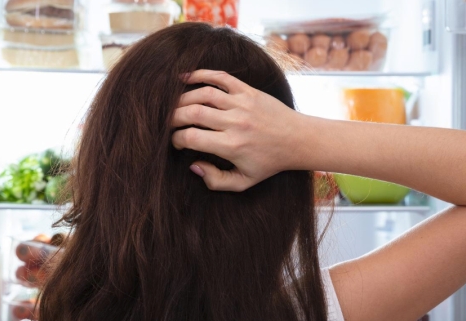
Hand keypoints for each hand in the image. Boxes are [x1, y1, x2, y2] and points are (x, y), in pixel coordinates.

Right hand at [171, 70, 309, 191]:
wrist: (298, 140)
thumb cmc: (269, 162)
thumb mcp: (244, 181)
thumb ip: (216, 181)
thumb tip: (194, 166)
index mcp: (231, 146)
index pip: (191, 137)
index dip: (176, 139)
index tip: (176, 142)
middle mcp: (235, 122)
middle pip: (192, 112)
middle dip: (172, 117)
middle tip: (168, 123)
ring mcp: (242, 103)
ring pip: (203, 93)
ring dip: (182, 98)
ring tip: (174, 106)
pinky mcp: (248, 91)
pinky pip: (220, 77)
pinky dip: (201, 74)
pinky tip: (185, 78)